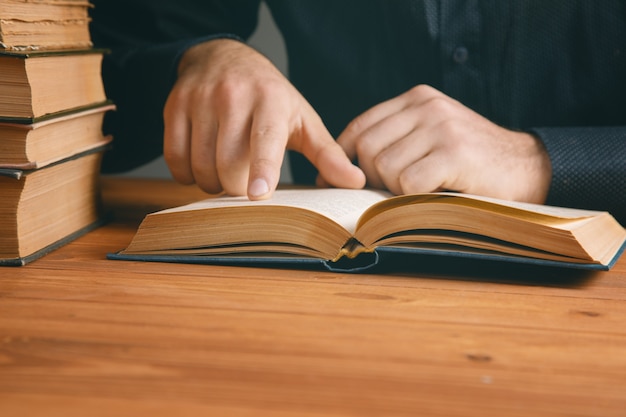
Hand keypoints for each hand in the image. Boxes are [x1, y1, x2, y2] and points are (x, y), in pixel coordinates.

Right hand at [163, 39, 364, 198]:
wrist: (224, 57)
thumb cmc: (270, 97)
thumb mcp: (302, 119)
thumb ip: (327, 154)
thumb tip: (356, 182)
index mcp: (272, 101)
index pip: (265, 140)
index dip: (262, 169)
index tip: (258, 195)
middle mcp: (233, 96)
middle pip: (228, 165)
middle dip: (236, 187)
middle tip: (245, 181)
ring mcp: (200, 100)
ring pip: (200, 165)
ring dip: (212, 183)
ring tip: (225, 170)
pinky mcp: (174, 106)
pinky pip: (175, 158)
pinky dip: (187, 174)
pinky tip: (201, 165)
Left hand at [333, 85, 551, 202]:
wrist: (528, 168)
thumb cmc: (472, 162)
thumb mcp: (432, 136)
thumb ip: (395, 139)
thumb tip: (342, 169)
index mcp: (417, 98)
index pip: (360, 126)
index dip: (345, 158)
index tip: (346, 181)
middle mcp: (428, 106)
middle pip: (367, 149)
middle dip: (372, 179)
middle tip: (393, 193)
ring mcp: (442, 127)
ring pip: (384, 168)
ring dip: (396, 191)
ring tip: (421, 192)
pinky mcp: (455, 153)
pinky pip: (408, 183)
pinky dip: (414, 199)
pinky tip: (436, 195)